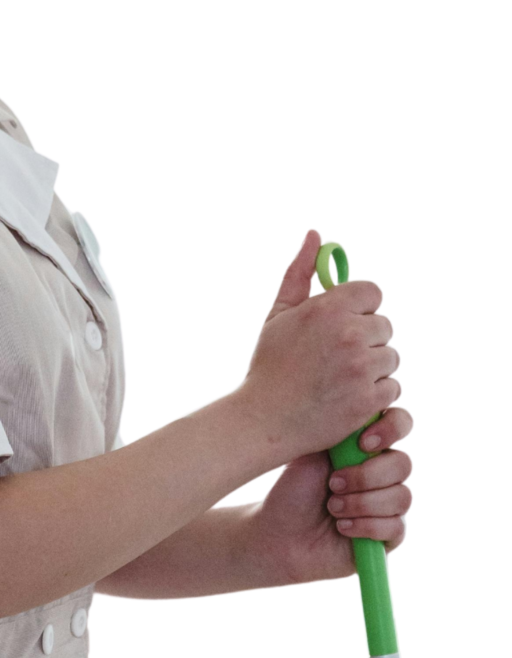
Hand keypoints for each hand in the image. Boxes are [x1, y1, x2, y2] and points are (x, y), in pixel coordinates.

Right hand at [236, 228, 401, 467]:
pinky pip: (393, 386)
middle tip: (337, 357)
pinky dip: (375, 393)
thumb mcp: (278, 315)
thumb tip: (315, 235)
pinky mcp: (370, 399)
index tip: (343, 323)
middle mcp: (349, 334)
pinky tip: (348, 396)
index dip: (359, 308)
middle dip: (366, 338)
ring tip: (342, 378)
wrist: (263, 421)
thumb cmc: (269, 366)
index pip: (373, 293)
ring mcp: (362, 368)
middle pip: (385, 325)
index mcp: (328, 308)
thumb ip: (299, 273)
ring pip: (391, 357)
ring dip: (373, 367)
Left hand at [248, 402, 416, 587]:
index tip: (362, 444)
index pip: (400, 423)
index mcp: (368, 447)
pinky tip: (342, 527)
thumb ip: (343, 433)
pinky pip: (396, 528)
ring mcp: (388, 505)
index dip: (391, 428)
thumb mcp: (311, 454)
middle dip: (367, 476)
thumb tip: (368, 414)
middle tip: (333, 484)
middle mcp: (383, 474)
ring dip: (362, 503)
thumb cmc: (292, 492)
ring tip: (332, 508)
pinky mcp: (388, 537)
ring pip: (402, 497)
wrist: (277, 536)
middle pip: (404, 464)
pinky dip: (367, 526)